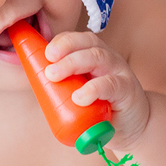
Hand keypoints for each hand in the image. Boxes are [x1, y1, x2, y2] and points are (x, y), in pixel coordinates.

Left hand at [43, 31, 149, 149]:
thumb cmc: (101, 107)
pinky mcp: (128, 90)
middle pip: (87, 45)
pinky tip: (80, 97)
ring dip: (74, 64)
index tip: (46, 53)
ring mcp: (119, 72)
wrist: (131, 126)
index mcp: (93, 55)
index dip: (61, 42)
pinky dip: (93, 89)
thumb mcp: (79, 93)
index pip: (77, 39)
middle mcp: (107, 58)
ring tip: (55, 76)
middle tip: (48, 65)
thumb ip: (63, 86)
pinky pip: (111, 85)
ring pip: (98, 58)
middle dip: (64, 50)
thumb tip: (34, 82)